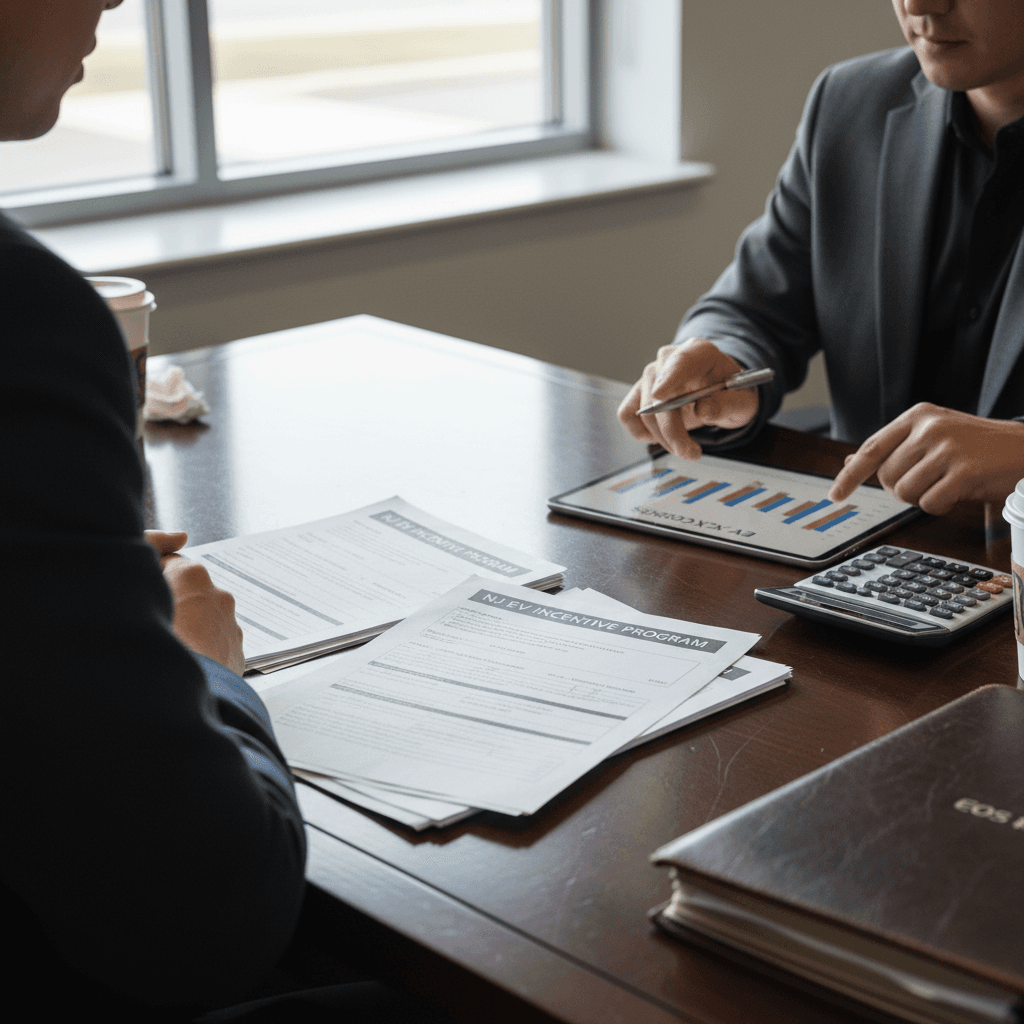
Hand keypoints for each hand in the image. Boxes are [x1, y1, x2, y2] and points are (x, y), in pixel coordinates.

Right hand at [147, 530, 244, 675]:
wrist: (174, 691)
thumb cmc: (151, 639)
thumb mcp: (135, 587)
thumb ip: (152, 546)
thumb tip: (180, 536)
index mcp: (192, 575)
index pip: (169, 564)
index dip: (152, 579)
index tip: (142, 596)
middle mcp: (219, 596)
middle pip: (190, 594)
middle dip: (175, 605)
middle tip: (153, 626)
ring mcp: (230, 626)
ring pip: (206, 621)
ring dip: (190, 630)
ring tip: (168, 649)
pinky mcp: (236, 655)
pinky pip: (216, 647)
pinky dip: (204, 652)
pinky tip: (185, 665)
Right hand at [617, 338, 758, 459]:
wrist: (722, 394)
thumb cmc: (731, 393)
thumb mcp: (742, 401)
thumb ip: (726, 405)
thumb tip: (703, 411)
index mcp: (699, 353)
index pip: (681, 361)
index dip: (669, 377)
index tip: (661, 395)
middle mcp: (669, 360)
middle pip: (659, 397)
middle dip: (673, 431)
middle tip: (691, 452)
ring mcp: (651, 376)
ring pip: (644, 412)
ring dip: (663, 438)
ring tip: (686, 448)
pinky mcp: (639, 393)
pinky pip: (627, 415)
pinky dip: (642, 432)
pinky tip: (663, 437)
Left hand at [828, 403, 1023, 514]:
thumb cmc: (978, 448)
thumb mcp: (934, 438)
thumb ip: (894, 449)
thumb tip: (851, 461)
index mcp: (918, 416)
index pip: (871, 449)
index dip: (850, 475)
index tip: (835, 494)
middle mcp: (930, 428)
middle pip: (886, 477)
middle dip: (902, 487)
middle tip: (931, 480)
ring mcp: (947, 448)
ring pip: (904, 493)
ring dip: (923, 497)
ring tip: (948, 483)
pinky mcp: (964, 472)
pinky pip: (930, 504)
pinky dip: (941, 506)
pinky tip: (960, 491)